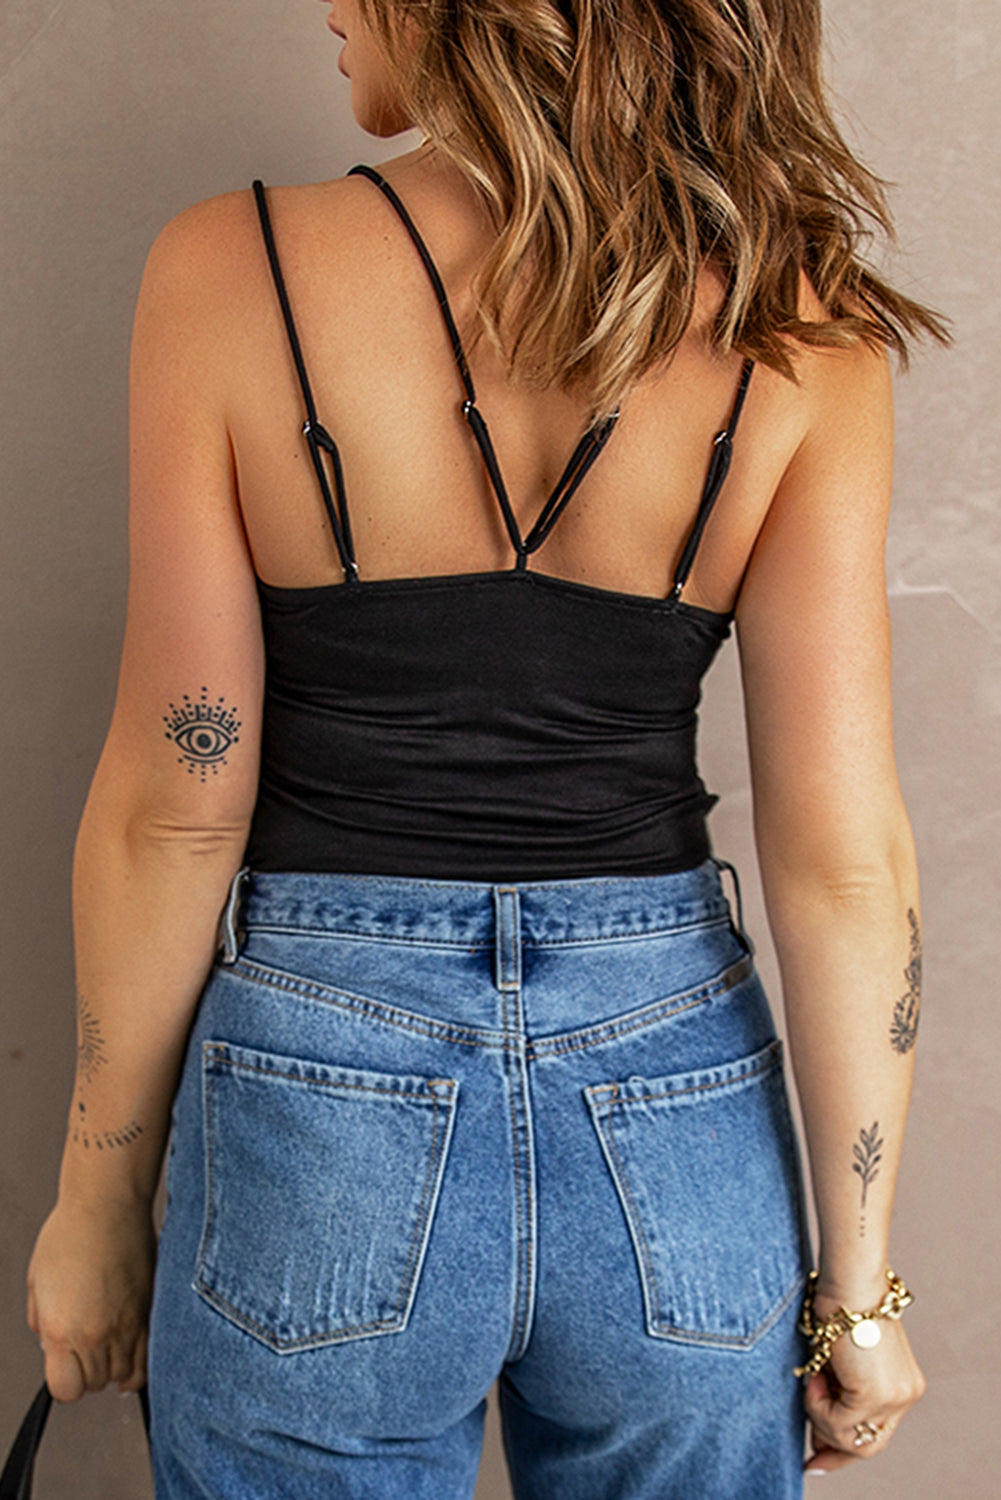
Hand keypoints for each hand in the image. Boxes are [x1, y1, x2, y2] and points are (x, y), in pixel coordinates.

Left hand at [25, 1192, 156, 1401]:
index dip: (64, 1381)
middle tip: (85, 1348)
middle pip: (96, 1384)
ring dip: (116, 1365)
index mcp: (61, 1331)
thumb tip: (51, 1341)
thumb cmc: (72, 1232)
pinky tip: (134, 1346)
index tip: (64, 1368)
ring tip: (109, 1345)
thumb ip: (41, 1321)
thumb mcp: (37, 1282)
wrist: (108, 1204)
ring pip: (126, 1374)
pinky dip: (144, 1359)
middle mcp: (96, 1334)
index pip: (66, 1390)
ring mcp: (129, 1324)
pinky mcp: (152, 1309)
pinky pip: (152, 1355)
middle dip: (89, 1372)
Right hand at [802, 1296, 926, 1473]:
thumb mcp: (844, 1360)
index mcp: (902, 1385)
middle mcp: (905, 1394)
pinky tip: (815, 1374)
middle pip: (869, 1445)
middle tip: (810, 1445)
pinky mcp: (873, 1395)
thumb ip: (839, 1392)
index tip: (818, 1455)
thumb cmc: (840, 1306)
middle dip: (833, 1446)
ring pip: (851, 1439)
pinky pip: (837, 1422)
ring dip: (821, 1416)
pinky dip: (816, 1403)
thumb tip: (820, 1434)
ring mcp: (893, 1397)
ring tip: (812, 1380)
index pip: (877, 1433)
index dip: (845, 1447)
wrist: (849, 1281)